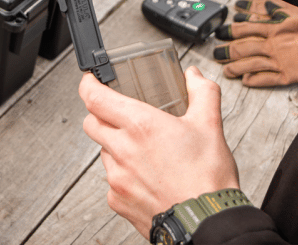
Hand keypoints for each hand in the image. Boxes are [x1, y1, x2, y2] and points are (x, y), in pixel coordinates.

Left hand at [79, 66, 238, 238]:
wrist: (208, 222)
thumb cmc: (207, 177)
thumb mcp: (210, 124)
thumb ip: (202, 92)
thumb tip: (193, 75)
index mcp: (140, 126)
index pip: (95, 98)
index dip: (87, 84)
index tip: (90, 80)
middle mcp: (122, 150)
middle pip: (91, 122)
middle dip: (99, 112)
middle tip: (118, 111)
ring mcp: (117, 178)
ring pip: (101, 151)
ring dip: (113, 143)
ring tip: (141, 146)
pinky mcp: (118, 201)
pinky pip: (110, 179)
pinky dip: (121, 171)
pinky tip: (145, 172)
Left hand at [214, 0, 297, 86]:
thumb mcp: (289, 7)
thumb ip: (265, 4)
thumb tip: (244, 0)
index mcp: (272, 28)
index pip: (243, 30)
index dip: (228, 32)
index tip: (220, 34)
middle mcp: (271, 45)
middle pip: (242, 49)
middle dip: (225, 52)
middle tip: (216, 54)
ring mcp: (278, 61)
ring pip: (250, 65)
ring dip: (235, 68)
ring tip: (226, 71)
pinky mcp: (287, 75)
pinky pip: (266, 79)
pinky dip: (254, 81)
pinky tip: (245, 82)